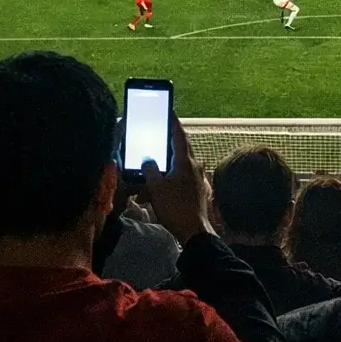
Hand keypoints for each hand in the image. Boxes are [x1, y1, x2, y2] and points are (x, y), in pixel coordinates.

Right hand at [142, 118, 213, 243]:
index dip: (172, 121)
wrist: (194, 231)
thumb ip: (149, 169)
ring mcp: (196, 179)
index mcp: (185, 162)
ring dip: (160, 172)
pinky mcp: (195, 190)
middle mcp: (193, 166)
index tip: (169, 109)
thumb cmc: (175, 207)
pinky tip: (152, 195)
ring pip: (175, 168)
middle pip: (177, 150)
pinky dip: (165, 183)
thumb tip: (147, 159)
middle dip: (163, 147)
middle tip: (154, 140)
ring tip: (144, 182)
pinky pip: (177, 181)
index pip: (178, 135)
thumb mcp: (156, 187)